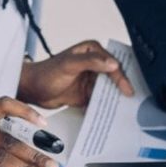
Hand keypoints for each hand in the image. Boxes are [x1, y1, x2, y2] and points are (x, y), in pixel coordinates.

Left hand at [18, 39, 133, 108]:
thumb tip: (112, 63)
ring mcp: (91, 79)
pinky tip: (111, 116)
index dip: (122, 77)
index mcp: (92, 51)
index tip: (127, 91)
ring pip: (109, 91)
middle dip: (122, 89)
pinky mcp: (88, 94)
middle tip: (133, 103)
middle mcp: (94, 64)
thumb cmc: (46, 73)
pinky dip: (105, 108)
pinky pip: (101, 101)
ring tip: (125, 112)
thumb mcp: (69, 64)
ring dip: (115, 100)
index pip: (113, 64)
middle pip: (114, 77)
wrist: (32, 90)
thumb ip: (90, 61)